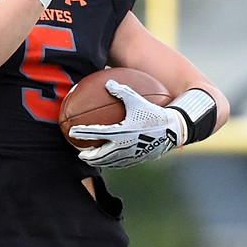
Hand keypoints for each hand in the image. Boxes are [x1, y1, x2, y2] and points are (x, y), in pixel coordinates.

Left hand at [69, 80, 183, 168]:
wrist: (174, 130)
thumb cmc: (155, 113)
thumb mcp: (137, 100)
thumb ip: (121, 91)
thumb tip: (108, 83)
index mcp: (121, 132)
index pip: (96, 134)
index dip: (82, 133)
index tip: (72, 132)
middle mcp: (124, 146)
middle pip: (101, 155)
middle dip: (88, 156)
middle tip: (79, 154)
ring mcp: (131, 155)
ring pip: (111, 162)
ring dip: (99, 162)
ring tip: (93, 161)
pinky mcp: (140, 159)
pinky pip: (122, 163)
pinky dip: (113, 163)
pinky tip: (111, 161)